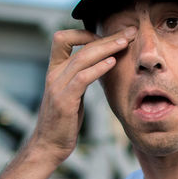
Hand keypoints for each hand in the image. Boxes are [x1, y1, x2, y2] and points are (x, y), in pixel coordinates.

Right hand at [27, 27, 134, 163]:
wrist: (49, 146)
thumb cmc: (63, 121)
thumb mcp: (71, 94)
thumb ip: (80, 77)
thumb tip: (100, 65)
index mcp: (54, 71)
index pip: (64, 38)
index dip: (85, 33)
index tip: (108, 36)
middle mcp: (54, 74)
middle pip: (80, 46)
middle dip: (106, 37)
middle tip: (128, 32)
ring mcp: (57, 87)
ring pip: (82, 58)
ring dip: (106, 48)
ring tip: (125, 43)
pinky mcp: (64, 101)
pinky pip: (82, 79)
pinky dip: (98, 68)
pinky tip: (112, 63)